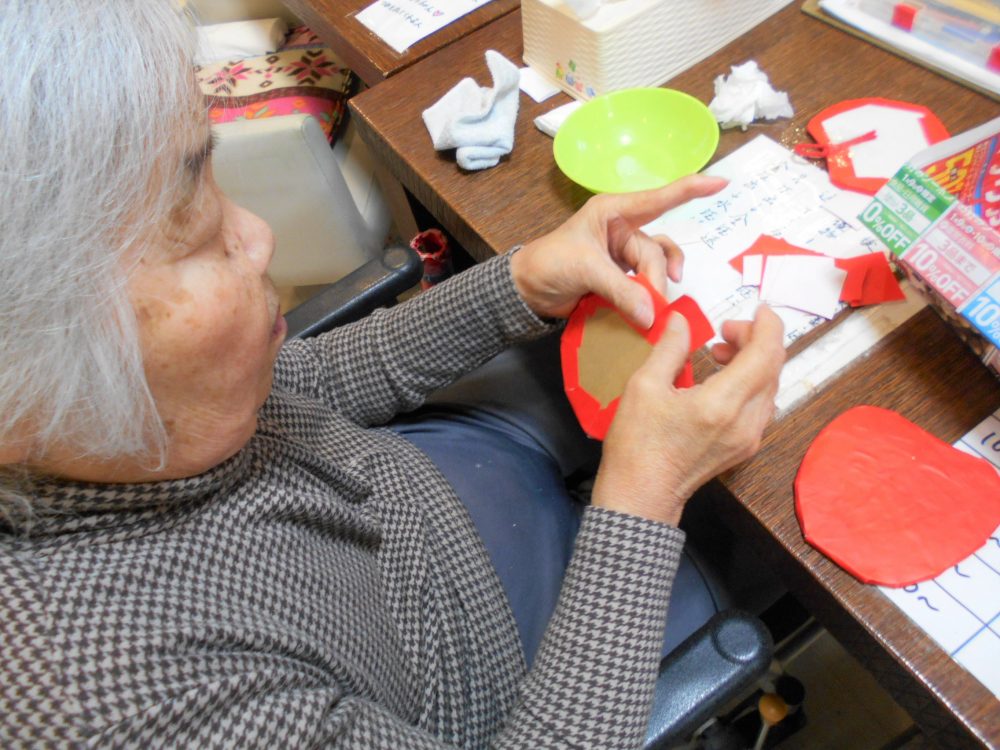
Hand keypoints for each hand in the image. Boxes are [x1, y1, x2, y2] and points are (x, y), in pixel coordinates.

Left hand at [510, 175, 727, 329]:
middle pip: (655, 251)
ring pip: (655, 267)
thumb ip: (620, 290)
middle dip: (655, 278)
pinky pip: (647, 283)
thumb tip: (652, 314)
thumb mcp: (584, 270)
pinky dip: (650, 297)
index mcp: (612, 212)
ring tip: (653, 306)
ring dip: (656, 286)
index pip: (658, 198)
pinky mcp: (622, 277)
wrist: (528, 292)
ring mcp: (623, 254)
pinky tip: (648, 311)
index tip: (721, 182)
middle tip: (649, 304)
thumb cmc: (549, 264)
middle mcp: (622, 229)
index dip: (690, 189)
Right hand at [592, 305, 785, 525]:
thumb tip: (681, 321)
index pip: (765, 353)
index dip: (767, 326)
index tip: (757, 309)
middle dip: (756, 340)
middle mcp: (745, 421)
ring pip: (769, 386)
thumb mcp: (644, 386)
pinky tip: (723, 381)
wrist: (641, 495)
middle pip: (772, 368)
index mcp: (722, 403)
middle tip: (723, 332)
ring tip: (718, 355)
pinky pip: (761, 405)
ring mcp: (749, 437)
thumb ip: (669, 348)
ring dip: (754, 362)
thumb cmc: (637, 444)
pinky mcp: (745, 447)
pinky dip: (751, 383)